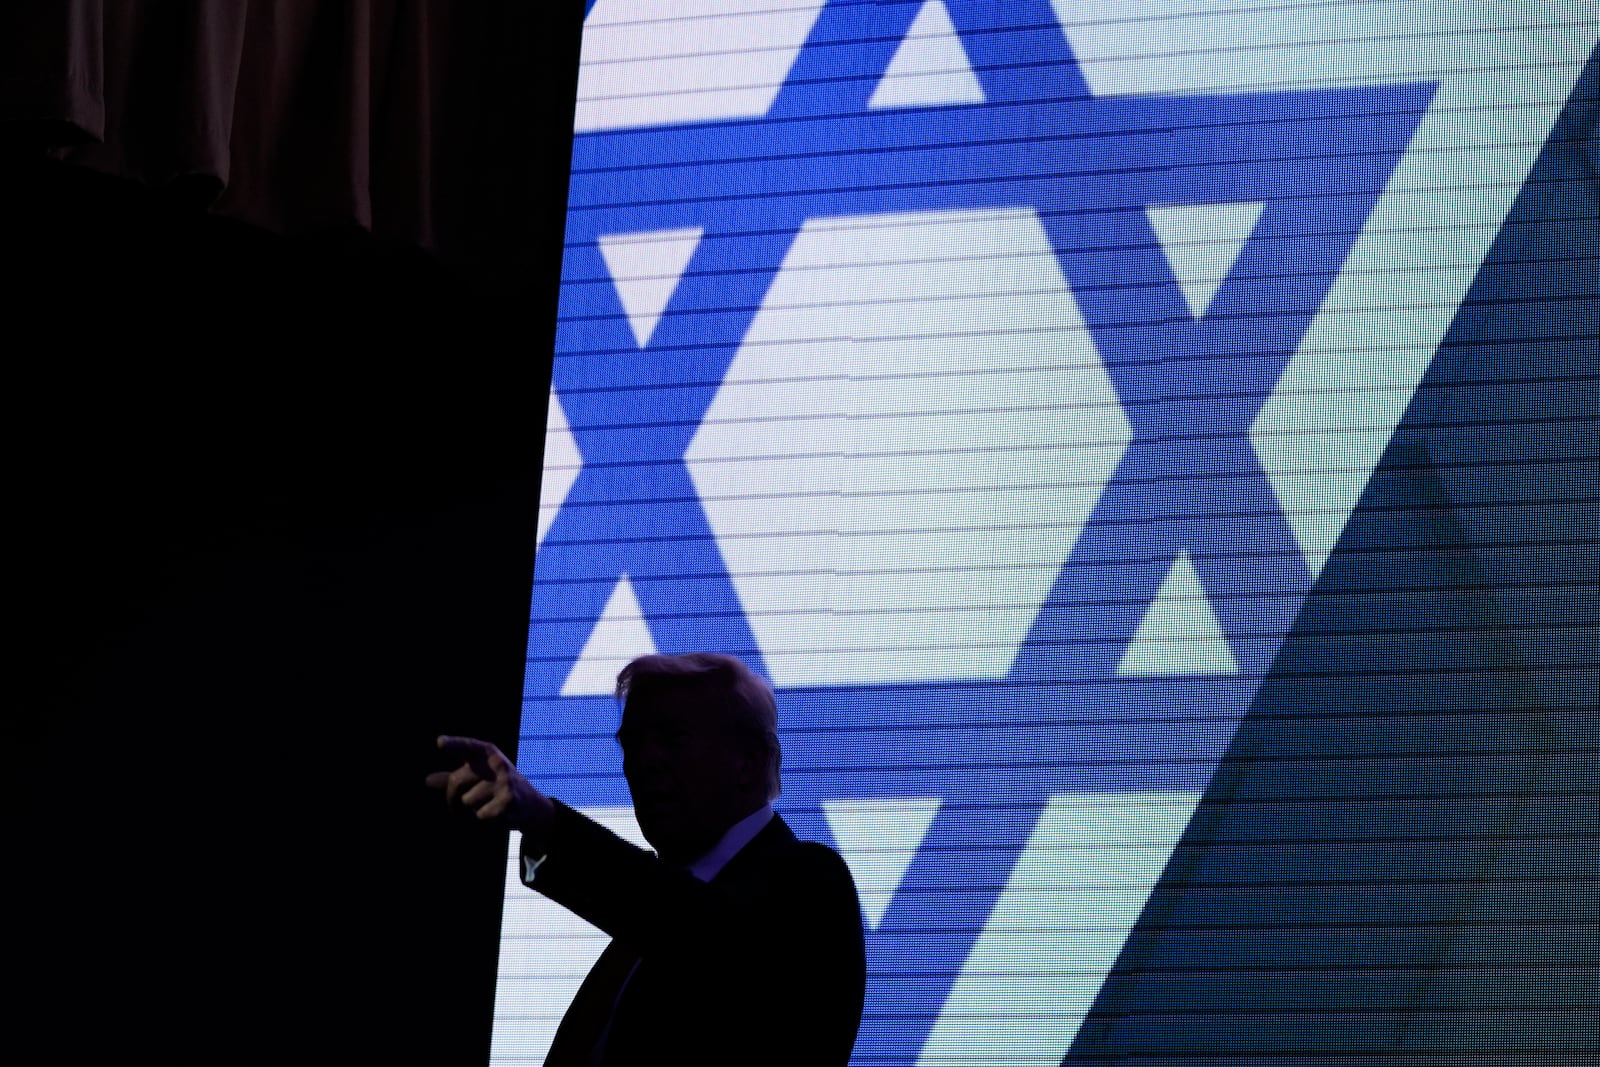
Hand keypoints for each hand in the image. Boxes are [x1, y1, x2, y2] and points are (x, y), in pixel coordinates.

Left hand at [425, 735, 553, 837]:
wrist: (531, 804)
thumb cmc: (497, 785)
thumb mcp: (478, 775)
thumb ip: (454, 777)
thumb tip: (428, 781)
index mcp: (487, 752)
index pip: (467, 746)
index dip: (453, 744)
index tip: (439, 742)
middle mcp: (496, 763)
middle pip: (456, 781)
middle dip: (451, 797)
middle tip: (457, 803)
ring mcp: (503, 781)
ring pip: (466, 801)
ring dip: (472, 807)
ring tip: (488, 802)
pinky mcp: (508, 800)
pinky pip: (479, 814)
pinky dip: (484, 817)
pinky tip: (497, 811)